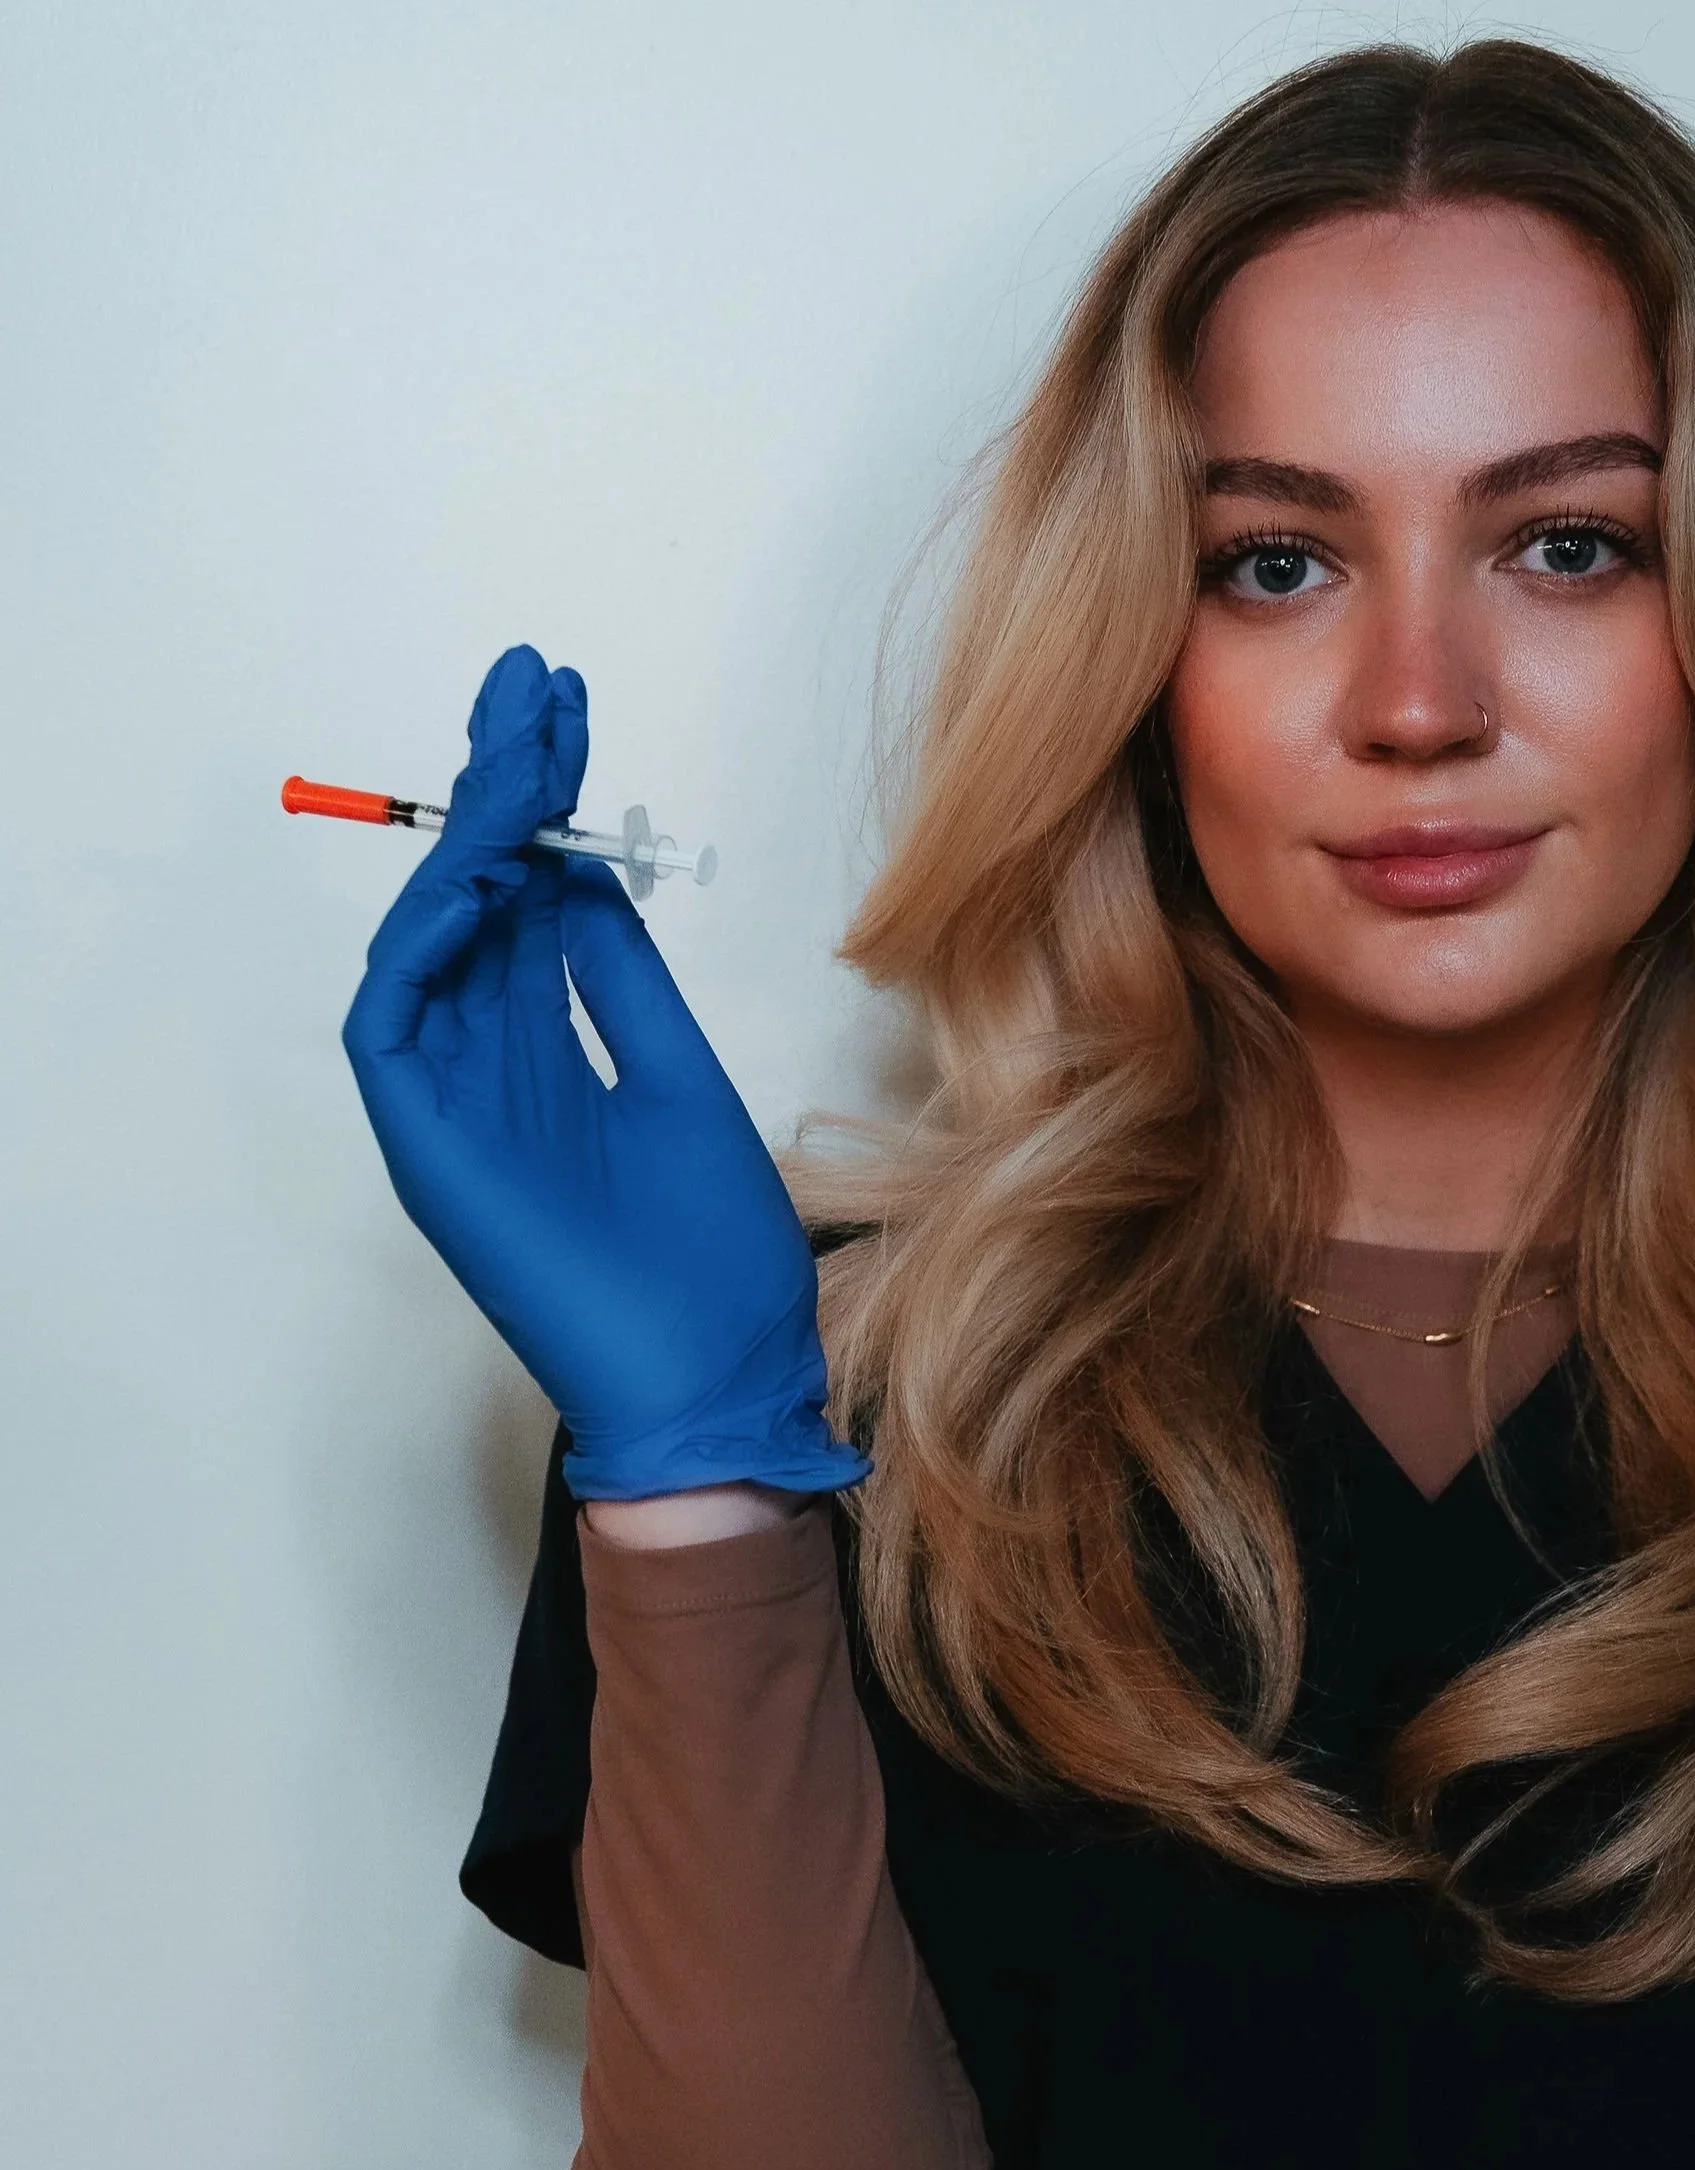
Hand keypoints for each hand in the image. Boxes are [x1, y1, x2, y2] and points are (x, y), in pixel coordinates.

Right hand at [341, 645, 865, 1500]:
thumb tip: (587, 877)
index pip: (532, 901)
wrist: (720, 1380)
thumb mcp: (683, 1080)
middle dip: (503, 789)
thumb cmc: (715, 1254)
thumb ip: (621, 982)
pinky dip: (422, 948)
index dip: (546, 806)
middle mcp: (493, 1069)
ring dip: (468, 842)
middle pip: (478, 902)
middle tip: (530, 682)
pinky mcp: (431, 1156)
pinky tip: (478, 875)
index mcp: (555, 1052)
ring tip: (516, 753)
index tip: (568, 709)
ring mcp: (454, 1110)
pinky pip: (391, 1031)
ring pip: (431, 946)